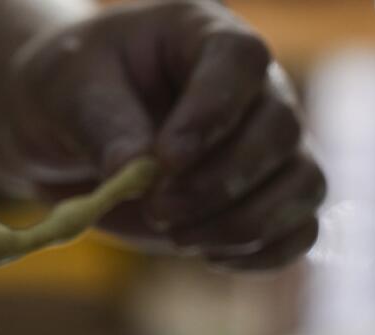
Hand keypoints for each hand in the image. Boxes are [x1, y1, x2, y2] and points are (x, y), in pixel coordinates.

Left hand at [8, 0, 324, 270]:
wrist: (79, 134)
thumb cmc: (77, 92)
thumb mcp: (70, 89)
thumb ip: (104, 124)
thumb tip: (136, 173)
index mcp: (210, 37)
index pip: (242, 60)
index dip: (214, 110)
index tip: (166, 159)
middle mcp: (261, 89)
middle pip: (282, 130)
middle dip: (221, 182)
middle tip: (158, 209)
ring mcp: (277, 149)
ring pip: (304, 185)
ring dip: (245, 224)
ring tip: (179, 237)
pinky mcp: (276, 202)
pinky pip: (302, 232)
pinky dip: (264, 254)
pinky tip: (210, 257)